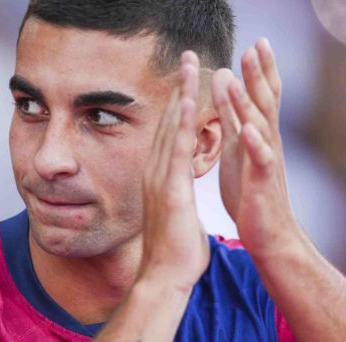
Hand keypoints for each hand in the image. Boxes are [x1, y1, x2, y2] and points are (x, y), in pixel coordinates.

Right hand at [138, 51, 209, 292]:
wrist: (164, 279)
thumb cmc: (175, 255)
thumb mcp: (178, 220)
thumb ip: (179, 205)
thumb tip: (181, 206)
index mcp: (160, 180)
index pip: (170, 134)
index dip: (178, 105)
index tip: (188, 80)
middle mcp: (156, 174)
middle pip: (168, 122)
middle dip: (179, 88)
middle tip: (187, 58)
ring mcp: (161, 180)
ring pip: (172, 127)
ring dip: (181, 93)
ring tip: (190, 63)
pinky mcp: (172, 190)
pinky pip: (177, 149)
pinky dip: (182, 122)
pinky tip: (188, 98)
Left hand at [211, 39, 304, 260]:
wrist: (269, 235)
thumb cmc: (251, 192)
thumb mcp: (237, 148)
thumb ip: (232, 117)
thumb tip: (226, 82)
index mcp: (257, 135)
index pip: (261, 96)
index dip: (259, 70)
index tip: (255, 42)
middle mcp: (266, 144)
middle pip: (266, 103)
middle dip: (260, 74)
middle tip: (256, 45)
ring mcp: (266, 163)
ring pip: (261, 127)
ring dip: (250, 103)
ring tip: (241, 80)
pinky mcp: (262, 184)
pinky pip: (260, 161)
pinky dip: (255, 144)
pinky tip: (248, 130)